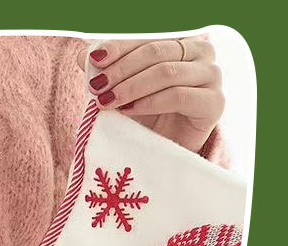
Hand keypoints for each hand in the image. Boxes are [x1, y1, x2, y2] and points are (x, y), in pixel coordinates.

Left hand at [79, 38, 223, 152]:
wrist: (165, 153)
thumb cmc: (146, 119)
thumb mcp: (123, 92)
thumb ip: (108, 71)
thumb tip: (83, 55)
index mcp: (179, 43)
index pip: (146, 40)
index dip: (118, 48)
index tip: (94, 61)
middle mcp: (201, 53)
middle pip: (155, 53)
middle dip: (121, 70)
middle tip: (97, 87)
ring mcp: (211, 76)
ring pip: (166, 72)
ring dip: (131, 87)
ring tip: (107, 101)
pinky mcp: (214, 103)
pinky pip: (179, 96)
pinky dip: (150, 102)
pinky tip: (129, 111)